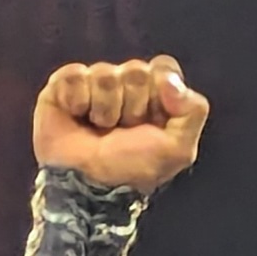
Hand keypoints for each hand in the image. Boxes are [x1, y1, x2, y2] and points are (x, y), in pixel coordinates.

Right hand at [31, 56, 208, 195]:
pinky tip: (77, 118)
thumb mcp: (178, 150)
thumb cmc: (131, 172)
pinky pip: (75, 75)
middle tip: (122, 131)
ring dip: (104, 109)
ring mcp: (93, 85)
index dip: (160, 89)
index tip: (153, 117)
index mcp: (155, 98)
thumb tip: (170, 79)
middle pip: (136, 69)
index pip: (164, 67)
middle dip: (132, 105)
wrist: (87, 188)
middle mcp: (125, 88)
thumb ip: (193, 111)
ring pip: (105, 73)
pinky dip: (77, 101)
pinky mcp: (63, 87)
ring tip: (98, 131)